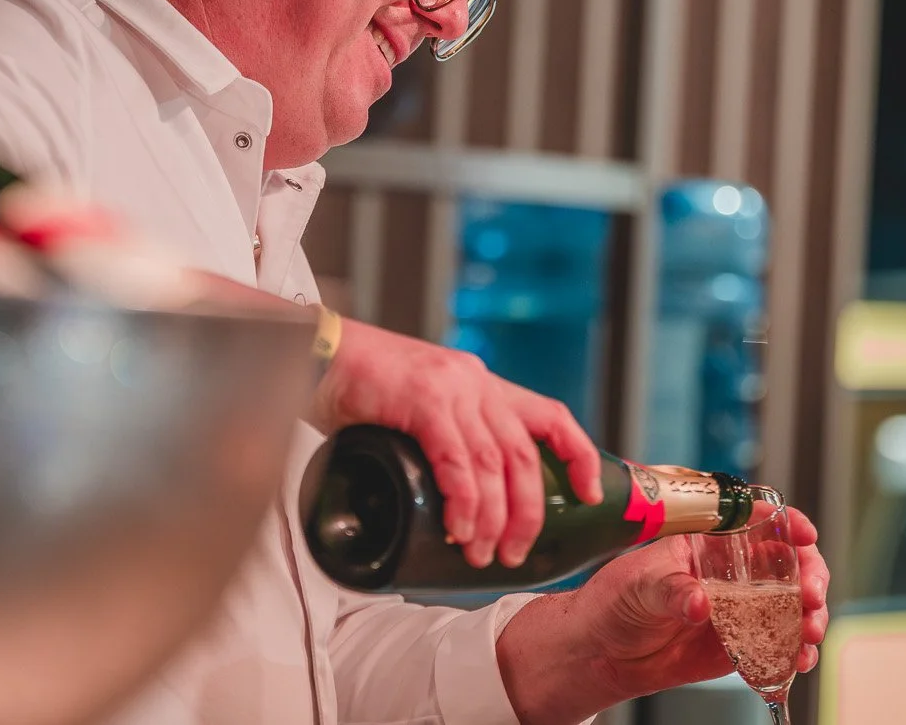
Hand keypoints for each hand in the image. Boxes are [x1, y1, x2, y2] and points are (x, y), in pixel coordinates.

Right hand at [308, 317, 604, 568]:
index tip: (591, 494)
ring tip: (483, 554)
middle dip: (528, 514)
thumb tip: (452, 504)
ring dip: (493, 519)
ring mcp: (452, 388)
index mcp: (481, 384)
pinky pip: (456, 460)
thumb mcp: (417, 408)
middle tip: (515, 555)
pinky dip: (463, 501)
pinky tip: (459, 529)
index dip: (579, 456)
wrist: (314, 351)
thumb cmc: (358, 388)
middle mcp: (476, 382)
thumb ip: (443, 440)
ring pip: (494, 465)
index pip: (551, 416)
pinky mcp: (423, 399)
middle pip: (524, 457)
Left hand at [496, 514, 830, 724]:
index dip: (788, 522)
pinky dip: (795, 654)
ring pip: (792, 606)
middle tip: (811, 596)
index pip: (757, 521)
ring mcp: (740, 609)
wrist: (602, 651)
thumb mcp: (638, 585)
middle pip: (789, 564)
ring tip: (809, 635)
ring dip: (811, 618)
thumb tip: (700, 603)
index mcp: (709, 543)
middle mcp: (733, 573)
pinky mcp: (741, 645)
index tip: (805, 533)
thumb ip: (671, 591)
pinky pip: (778, 646)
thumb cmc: (614, 601)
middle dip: (811, 576)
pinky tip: (798, 662)